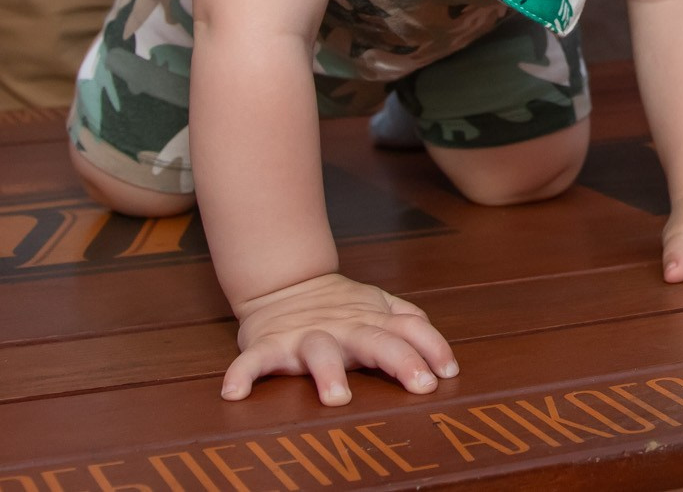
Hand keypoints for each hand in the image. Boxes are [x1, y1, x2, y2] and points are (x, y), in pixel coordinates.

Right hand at [226, 272, 456, 404]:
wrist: (284, 283)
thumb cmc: (340, 306)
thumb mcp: (380, 306)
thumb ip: (410, 322)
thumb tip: (443, 352)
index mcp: (373, 319)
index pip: (410, 329)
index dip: (432, 347)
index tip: (448, 373)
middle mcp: (344, 326)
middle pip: (377, 341)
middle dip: (401, 360)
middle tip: (421, 385)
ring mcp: (306, 335)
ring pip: (320, 351)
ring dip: (328, 372)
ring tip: (337, 397)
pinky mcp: (269, 344)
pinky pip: (253, 360)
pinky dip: (242, 373)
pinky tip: (234, 393)